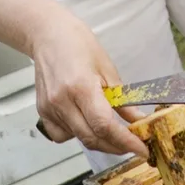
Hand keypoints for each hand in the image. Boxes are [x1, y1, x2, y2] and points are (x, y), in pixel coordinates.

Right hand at [30, 14, 148, 158]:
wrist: (49, 35)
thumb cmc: (78, 44)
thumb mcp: (107, 68)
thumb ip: (121, 99)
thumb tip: (137, 120)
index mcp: (81, 87)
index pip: (105, 125)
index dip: (125, 141)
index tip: (142, 149)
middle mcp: (62, 101)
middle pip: (92, 138)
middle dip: (116, 146)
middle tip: (132, 144)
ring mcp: (50, 108)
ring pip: (78, 138)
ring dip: (98, 140)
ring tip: (110, 128)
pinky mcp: (43, 111)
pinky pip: (62, 134)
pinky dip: (77, 134)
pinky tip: (84, 121)